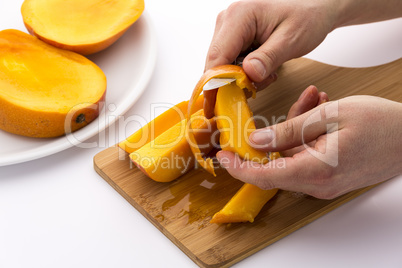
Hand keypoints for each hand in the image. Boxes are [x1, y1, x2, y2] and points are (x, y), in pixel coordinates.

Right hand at [203, 0, 336, 117]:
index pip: (217, 57)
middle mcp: (227, 20)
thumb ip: (269, 57)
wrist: (313, 9)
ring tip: (268, 73)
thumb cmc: (306, 17)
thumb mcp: (292, 40)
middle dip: (234, 82)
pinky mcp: (232, 38)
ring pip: (221, 67)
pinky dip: (243, 74)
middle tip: (261, 84)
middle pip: (215, 64)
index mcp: (239, 16)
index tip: (223, 104)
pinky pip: (229, 64)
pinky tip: (263, 69)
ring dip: (240, 79)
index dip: (217, 84)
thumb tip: (249, 74)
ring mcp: (227, 30)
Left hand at [216, 90, 401, 198]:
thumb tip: (256, 140)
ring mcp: (324, 182)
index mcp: (314, 171)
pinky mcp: (330, 176)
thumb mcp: (329, 116)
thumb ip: (289, 130)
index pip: (264, 176)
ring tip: (313, 102)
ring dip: (294, 129)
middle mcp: (317, 183)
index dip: (240, 167)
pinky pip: (305, 157)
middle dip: (272, 136)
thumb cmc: (380, 124)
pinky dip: (306, 136)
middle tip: (282, 110)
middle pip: (276, 164)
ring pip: (292, 156)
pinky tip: (318, 112)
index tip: (224, 155)